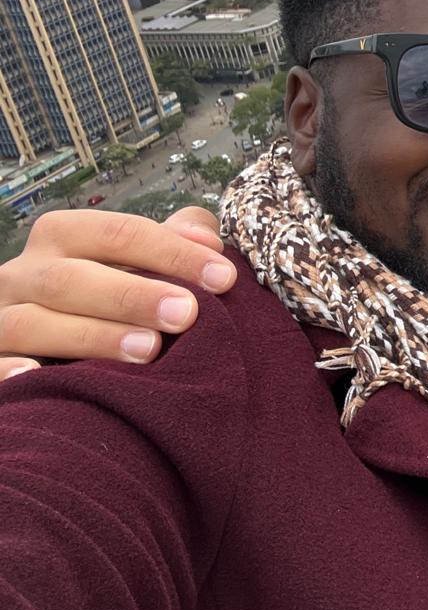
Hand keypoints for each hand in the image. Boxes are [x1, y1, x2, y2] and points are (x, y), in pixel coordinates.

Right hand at [0, 208, 231, 377]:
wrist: (49, 330)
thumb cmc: (106, 291)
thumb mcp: (135, 259)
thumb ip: (172, 241)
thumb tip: (208, 239)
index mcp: (63, 237)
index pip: (118, 233)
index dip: (173, 252)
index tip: (224, 278)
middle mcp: (23, 274)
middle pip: (70, 278)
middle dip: (132, 296)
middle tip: (186, 314)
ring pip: (30, 324)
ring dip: (91, 336)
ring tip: (148, 350)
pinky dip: (10, 372)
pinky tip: (39, 376)